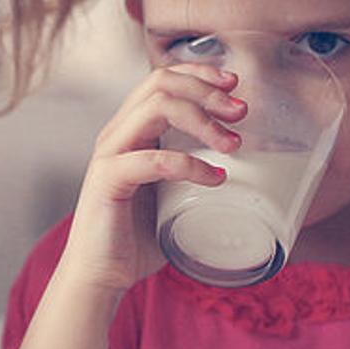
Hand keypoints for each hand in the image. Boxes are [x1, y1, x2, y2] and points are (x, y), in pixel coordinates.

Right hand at [57, 62, 246, 290]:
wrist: (101, 274)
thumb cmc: (136, 237)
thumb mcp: (172, 194)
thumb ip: (194, 173)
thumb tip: (248, 171)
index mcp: (130, 131)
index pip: (162, 79)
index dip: (199, 74)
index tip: (234, 86)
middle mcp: (116, 135)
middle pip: (161, 83)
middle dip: (207, 91)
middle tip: (241, 113)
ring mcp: (109, 155)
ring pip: (156, 107)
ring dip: (202, 120)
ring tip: (233, 145)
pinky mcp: (108, 180)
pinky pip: (153, 159)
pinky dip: (190, 164)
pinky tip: (215, 178)